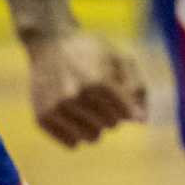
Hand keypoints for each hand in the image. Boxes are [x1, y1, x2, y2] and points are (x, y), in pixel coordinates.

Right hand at [22, 27, 147, 147]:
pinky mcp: (42, 117)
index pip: (124, 113)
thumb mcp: (119, 57)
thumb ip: (137, 87)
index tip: (120, 94)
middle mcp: (75, 96)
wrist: (50, 40)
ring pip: (91, 137)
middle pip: (111, 125)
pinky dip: (76, 132)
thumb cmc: (91, 50)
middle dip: (111, 112)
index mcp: (97, 80)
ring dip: (94, 125)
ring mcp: (56, 108)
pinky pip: (71, 143)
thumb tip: (141, 121)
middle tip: (99, 94)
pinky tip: (72, 115)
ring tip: (87, 105)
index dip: (127, 105)